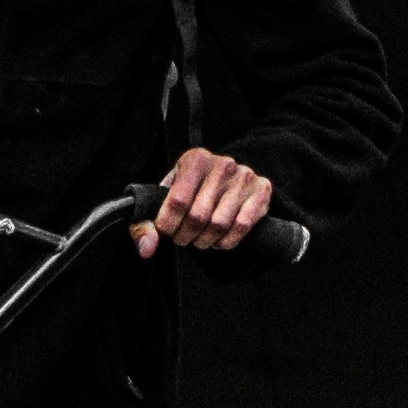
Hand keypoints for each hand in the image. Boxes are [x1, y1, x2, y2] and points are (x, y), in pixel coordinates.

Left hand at [143, 147, 277, 254]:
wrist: (230, 181)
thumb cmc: (192, 191)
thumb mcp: (167, 197)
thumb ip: (147, 222)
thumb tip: (146, 248)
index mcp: (194, 160)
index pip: (177, 201)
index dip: (168, 225)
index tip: (167, 231)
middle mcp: (221, 164)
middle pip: (198, 216)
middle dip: (186, 236)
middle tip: (184, 238)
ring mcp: (244, 177)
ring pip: (219, 224)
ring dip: (205, 241)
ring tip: (200, 239)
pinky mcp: (261, 191)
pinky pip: (241, 226)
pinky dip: (227, 242)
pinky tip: (219, 240)